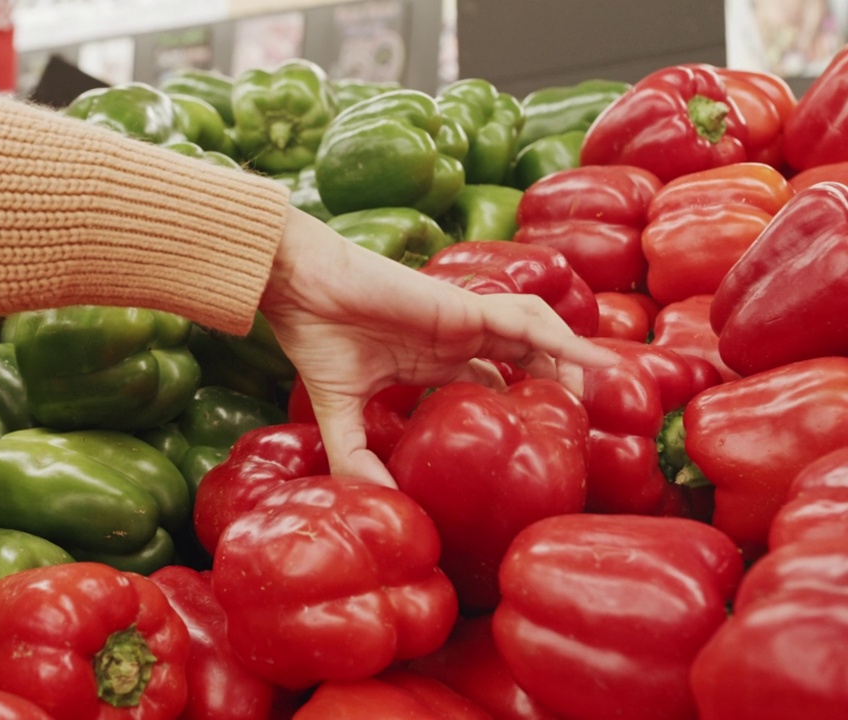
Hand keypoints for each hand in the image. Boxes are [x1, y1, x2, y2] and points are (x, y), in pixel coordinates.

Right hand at [259, 207, 619, 487]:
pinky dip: (564, 340)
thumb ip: (356, 459)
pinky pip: (527, 321)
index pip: (494, 379)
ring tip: (600, 392)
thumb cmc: (315, 338)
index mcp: (433, 360)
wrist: (301, 288)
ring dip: (571, 360)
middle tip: (582, 423)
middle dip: (559, 383)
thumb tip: (379, 505)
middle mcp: (457, 338)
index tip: (540, 440)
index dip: (520, 404)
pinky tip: (593, 363)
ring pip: (538, 335)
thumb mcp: (338, 414)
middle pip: (528, 357)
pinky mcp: (466, 308)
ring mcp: (465, 320)